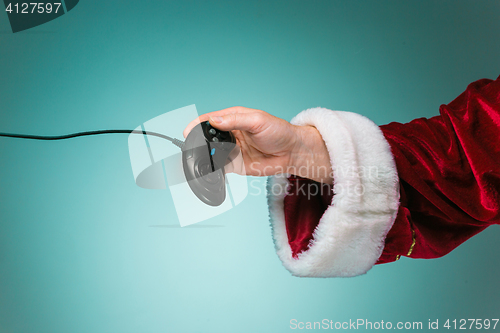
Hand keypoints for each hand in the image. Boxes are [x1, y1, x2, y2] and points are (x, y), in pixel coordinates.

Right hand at [183, 106, 332, 182]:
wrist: (292, 153)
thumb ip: (236, 121)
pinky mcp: (235, 165)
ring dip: (204, 156)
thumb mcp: (258, 121)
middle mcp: (230, 134)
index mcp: (234, 119)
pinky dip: (212, 169)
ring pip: (211, 153)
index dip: (197, 125)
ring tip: (197, 160)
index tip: (188, 132)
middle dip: (198, 142)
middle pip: (207, 137)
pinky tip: (208, 170)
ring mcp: (232, 150)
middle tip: (191, 148)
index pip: (210, 119)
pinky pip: (219, 167)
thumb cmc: (279, 132)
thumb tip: (215, 119)